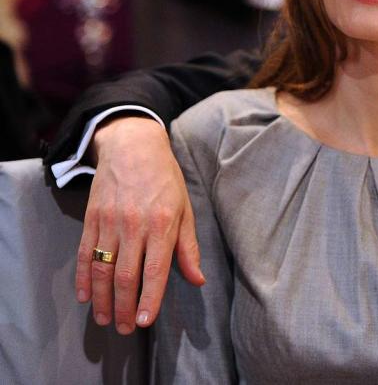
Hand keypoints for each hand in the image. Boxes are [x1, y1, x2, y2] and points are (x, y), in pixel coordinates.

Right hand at [75, 116, 204, 333]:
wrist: (133, 147)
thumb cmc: (165, 179)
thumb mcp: (185, 208)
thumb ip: (188, 247)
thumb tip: (197, 279)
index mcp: (163, 224)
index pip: (155, 270)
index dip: (149, 299)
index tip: (145, 322)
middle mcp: (135, 226)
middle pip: (125, 276)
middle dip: (124, 307)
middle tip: (125, 329)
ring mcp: (110, 222)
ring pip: (102, 269)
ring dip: (101, 299)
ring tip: (105, 319)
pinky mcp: (92, 219)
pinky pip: (84, 254)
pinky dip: (83, 278)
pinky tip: (84, 296)